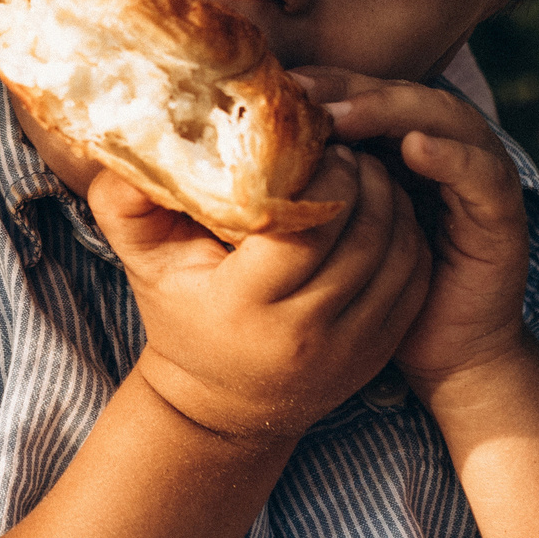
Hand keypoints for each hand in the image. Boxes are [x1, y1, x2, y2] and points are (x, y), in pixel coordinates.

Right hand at [91, 144, 429, 442]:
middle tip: (349, 148)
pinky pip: (412, 282)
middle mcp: (303, 332)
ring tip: (370, 171)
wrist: (220, 407)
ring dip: (392, 203)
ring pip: (396, 256)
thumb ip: (126, 200)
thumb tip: (130, 130)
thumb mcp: (144, 261)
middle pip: (360, 238)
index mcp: (245, 304)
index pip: (304, 228)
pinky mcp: (377, 352)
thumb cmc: (180, 314)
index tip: (317, 144)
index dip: (322, 177)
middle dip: (364, 179)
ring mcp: (348, 348)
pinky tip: (388, 211)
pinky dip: (408, 238)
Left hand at [295, 71, 528, 386]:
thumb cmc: (369, 295)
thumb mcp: (321, 239)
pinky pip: (479, 171)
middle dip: (352, 88)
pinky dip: (450, 155)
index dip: (324, 85)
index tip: (276, 86)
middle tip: (305, 92)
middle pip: (398, 93)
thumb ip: (287, 200)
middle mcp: (436, 150)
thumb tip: (202, 175)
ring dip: (395, 109)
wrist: (440, 352)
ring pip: (442, 116)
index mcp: (393, 149)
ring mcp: (474, 173)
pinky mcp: (501, 209)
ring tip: (347, 115)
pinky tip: (414, 148)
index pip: (362, 95)